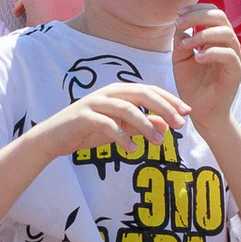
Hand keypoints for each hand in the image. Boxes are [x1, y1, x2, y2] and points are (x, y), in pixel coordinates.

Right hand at [45, 79, 186, 157]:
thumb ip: (141, 124)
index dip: (169, 99)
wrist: (53, 138)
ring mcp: (94, 103)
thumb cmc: (87, 131)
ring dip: (145, 125)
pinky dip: (121, 137)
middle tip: (181, 124)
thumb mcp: (120, 128)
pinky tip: (132, 150)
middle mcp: (108, 93)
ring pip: (126, 109)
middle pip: (141, 94)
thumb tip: (166, 125)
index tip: (187, 112)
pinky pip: (106, 125)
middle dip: (163, 107)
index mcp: (118, 92)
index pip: (149, 90)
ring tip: (159, 143)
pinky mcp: (83, 117)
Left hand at [171, 5, 240, 125]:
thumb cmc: (192, 85)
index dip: (196, 9)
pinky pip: (229, 55)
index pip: (212, 13)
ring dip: (203, 35)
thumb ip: (181, 40)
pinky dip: (211, 52)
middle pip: (220, 17)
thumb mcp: (180, 59)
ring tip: (186, 45)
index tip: (178, 15)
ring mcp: (234, 57)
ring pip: (226, 34)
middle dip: (198, 16)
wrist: (201, 112)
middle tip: (179, 24)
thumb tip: (181, 26)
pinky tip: (197, 58)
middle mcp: (227, 44)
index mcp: (216, 38)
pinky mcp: (235, 72)